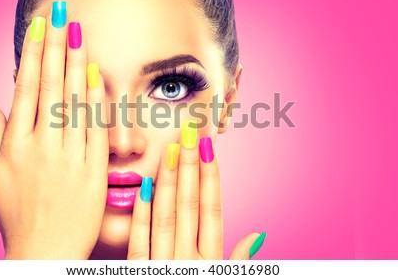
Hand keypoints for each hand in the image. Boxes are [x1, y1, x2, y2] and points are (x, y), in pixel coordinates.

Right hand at [0, 8, 107, 258]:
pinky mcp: (94, 171)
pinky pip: (96, 130)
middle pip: (51, 87)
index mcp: (14, 146)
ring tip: (79, 35)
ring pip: (74, 103)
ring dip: (77, 65)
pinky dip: (96, 102)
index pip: (25, 90)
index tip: (39, 29)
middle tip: (62, 17)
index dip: (32, 56)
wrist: (45, 252)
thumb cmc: (17, 216)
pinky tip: (97, 76)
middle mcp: (41, 147)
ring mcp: (70, 158)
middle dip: (56, 48)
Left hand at [126, 120, 265, 258]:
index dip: (211, 176)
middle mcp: (188, 261)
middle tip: (189, 133)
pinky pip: (138, 240)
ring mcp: (162, 266)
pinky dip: (141, 212)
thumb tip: (258, 235)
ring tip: (170, 149)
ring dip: (168, 180)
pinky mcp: (138, 273)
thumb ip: (238, 260)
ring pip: (166, 215)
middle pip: (190, 205)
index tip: (208, 147)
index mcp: (212, 262)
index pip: (213, 210)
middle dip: (190, 166)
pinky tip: (145, 185)